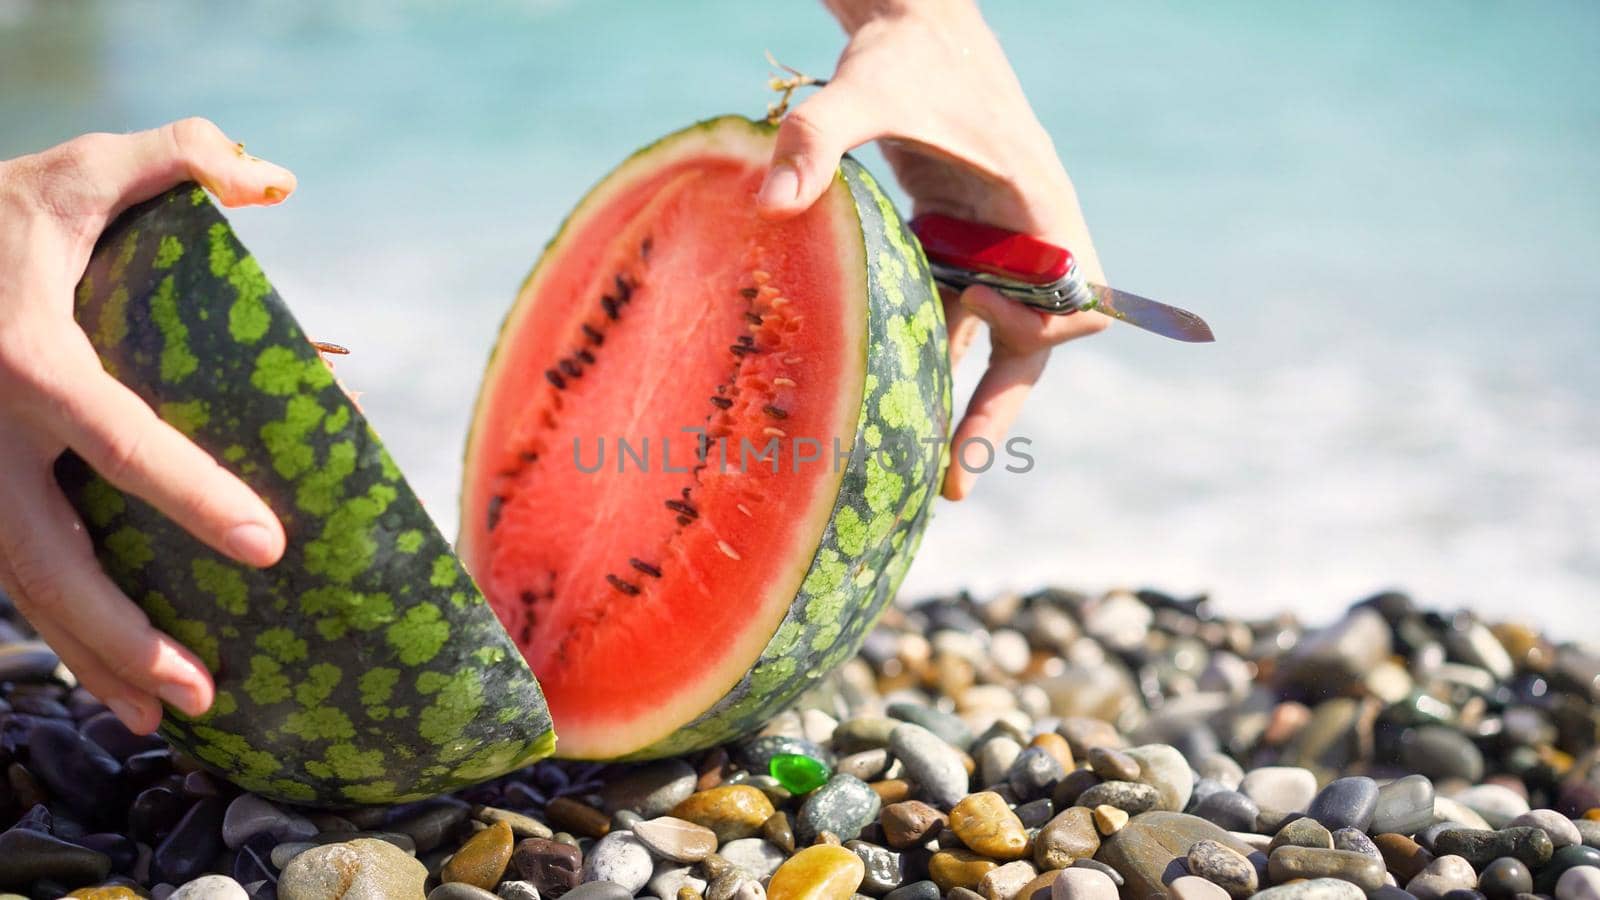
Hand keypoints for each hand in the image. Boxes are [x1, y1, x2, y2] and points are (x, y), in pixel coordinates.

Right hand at [0, 119, 294, 733]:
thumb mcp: (75, 168)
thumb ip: (178, 157)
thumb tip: (277, 181)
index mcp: (30, 360)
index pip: (121, 442)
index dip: (194, 496)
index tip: (269, 544)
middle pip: (52, 560)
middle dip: (126, 634)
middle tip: (206, 688)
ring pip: (23, 592)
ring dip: (94, 660)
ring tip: (170, 717)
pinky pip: (12, 582)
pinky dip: (62, 640)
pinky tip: (117, 686)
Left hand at [758, 0, 1108, 499]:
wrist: (914, 27)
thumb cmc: (905, 55)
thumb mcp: (864, 89)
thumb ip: (821, 136)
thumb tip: (770, 204)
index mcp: (1041, 208)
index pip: (1072, 298)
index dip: (1034, 324)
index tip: (975, 302)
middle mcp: (1031, 239)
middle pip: (1035, 345)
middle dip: (997, 409)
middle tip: (952, 482)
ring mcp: (996, 249)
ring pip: (993, 345)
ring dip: (962, 404)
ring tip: (927, 479)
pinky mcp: (959, 248)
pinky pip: (954, 322)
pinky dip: (926, 361)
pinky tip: (882, 408)